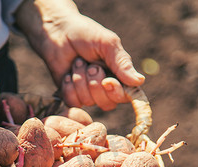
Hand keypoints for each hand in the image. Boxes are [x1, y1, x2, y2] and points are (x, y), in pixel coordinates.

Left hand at [15, 0, 144, 109]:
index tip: (108, 81)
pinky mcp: (71, 95)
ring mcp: (88, 94)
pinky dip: (69, 86)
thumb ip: (122, 63)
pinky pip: (73, 102)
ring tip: (77, 63)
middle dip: (95, 83)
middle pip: (108, 104)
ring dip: (80, 80)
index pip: (126, 96)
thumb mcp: (107, 44)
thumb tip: (139, 81)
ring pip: (89, 101)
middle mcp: (105, 88)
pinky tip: (67, 74)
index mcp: (119, 76)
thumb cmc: (85, 34)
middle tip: (90, 65)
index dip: (117, 93)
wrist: (58, 32)